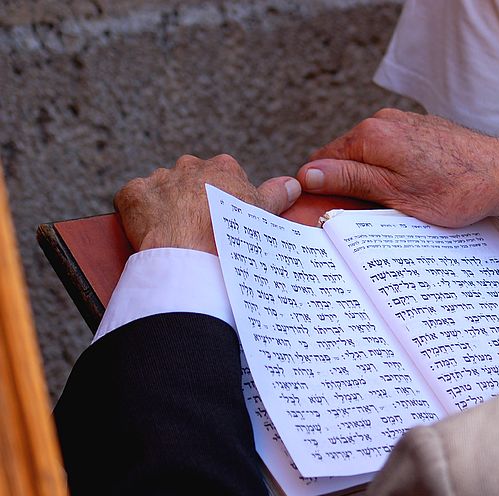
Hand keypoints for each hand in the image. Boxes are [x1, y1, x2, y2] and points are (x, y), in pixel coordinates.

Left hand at [114, 154, 301, 253]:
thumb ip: (277, 194)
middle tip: (202, 230)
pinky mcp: (132, 194)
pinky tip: (152, 232)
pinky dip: (141, 215)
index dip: (226, 202)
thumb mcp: (262, 214)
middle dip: (195, 201)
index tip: (226, 222)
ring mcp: (159, 178)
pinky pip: (135, 201)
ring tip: (177, 235)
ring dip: (168, 207)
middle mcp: (190, 166)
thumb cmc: (231, 235)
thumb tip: (294, 183)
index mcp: (223, 168)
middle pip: (193, 181)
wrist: (191, 254)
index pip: (225, 180)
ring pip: (164, 190)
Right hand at [296, 109, 498, 232]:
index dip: (320, 189)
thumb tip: (307, 174)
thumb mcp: (394, 193)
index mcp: (370, 134)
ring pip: (373, 158)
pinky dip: (395, 174)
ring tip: (393, 208)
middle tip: (363, 218)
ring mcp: (406, 124)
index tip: (326, 214)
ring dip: (373, 183)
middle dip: (349, 187)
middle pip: (347, 158)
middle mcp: (385, 121)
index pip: (322, 161)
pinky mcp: (424, 133)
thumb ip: (349, 179)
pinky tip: (413, 193)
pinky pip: (395, 155)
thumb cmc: (454, 188)